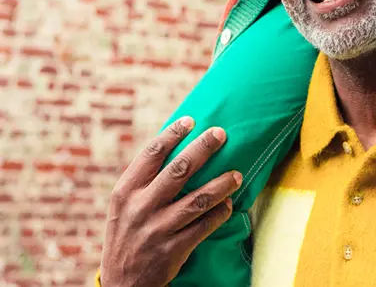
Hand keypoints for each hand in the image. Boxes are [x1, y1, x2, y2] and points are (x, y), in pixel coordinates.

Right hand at [100, 118, 241, 286]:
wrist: (122, 285)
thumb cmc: (128, 233)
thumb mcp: (124, 205)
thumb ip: (144, 180)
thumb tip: (177, 144)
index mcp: (125, 191)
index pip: (151, 154)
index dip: (173, 133)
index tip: (192, 120)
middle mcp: (140, 208)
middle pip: (178, 170)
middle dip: (203, 148)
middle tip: (221, 133)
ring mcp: (156, 230)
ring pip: (197, 200)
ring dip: (221, 184)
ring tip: (237, 174)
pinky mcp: (172, 251)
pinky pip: (203, 227)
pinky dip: (219, 214)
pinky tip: (229, 204)